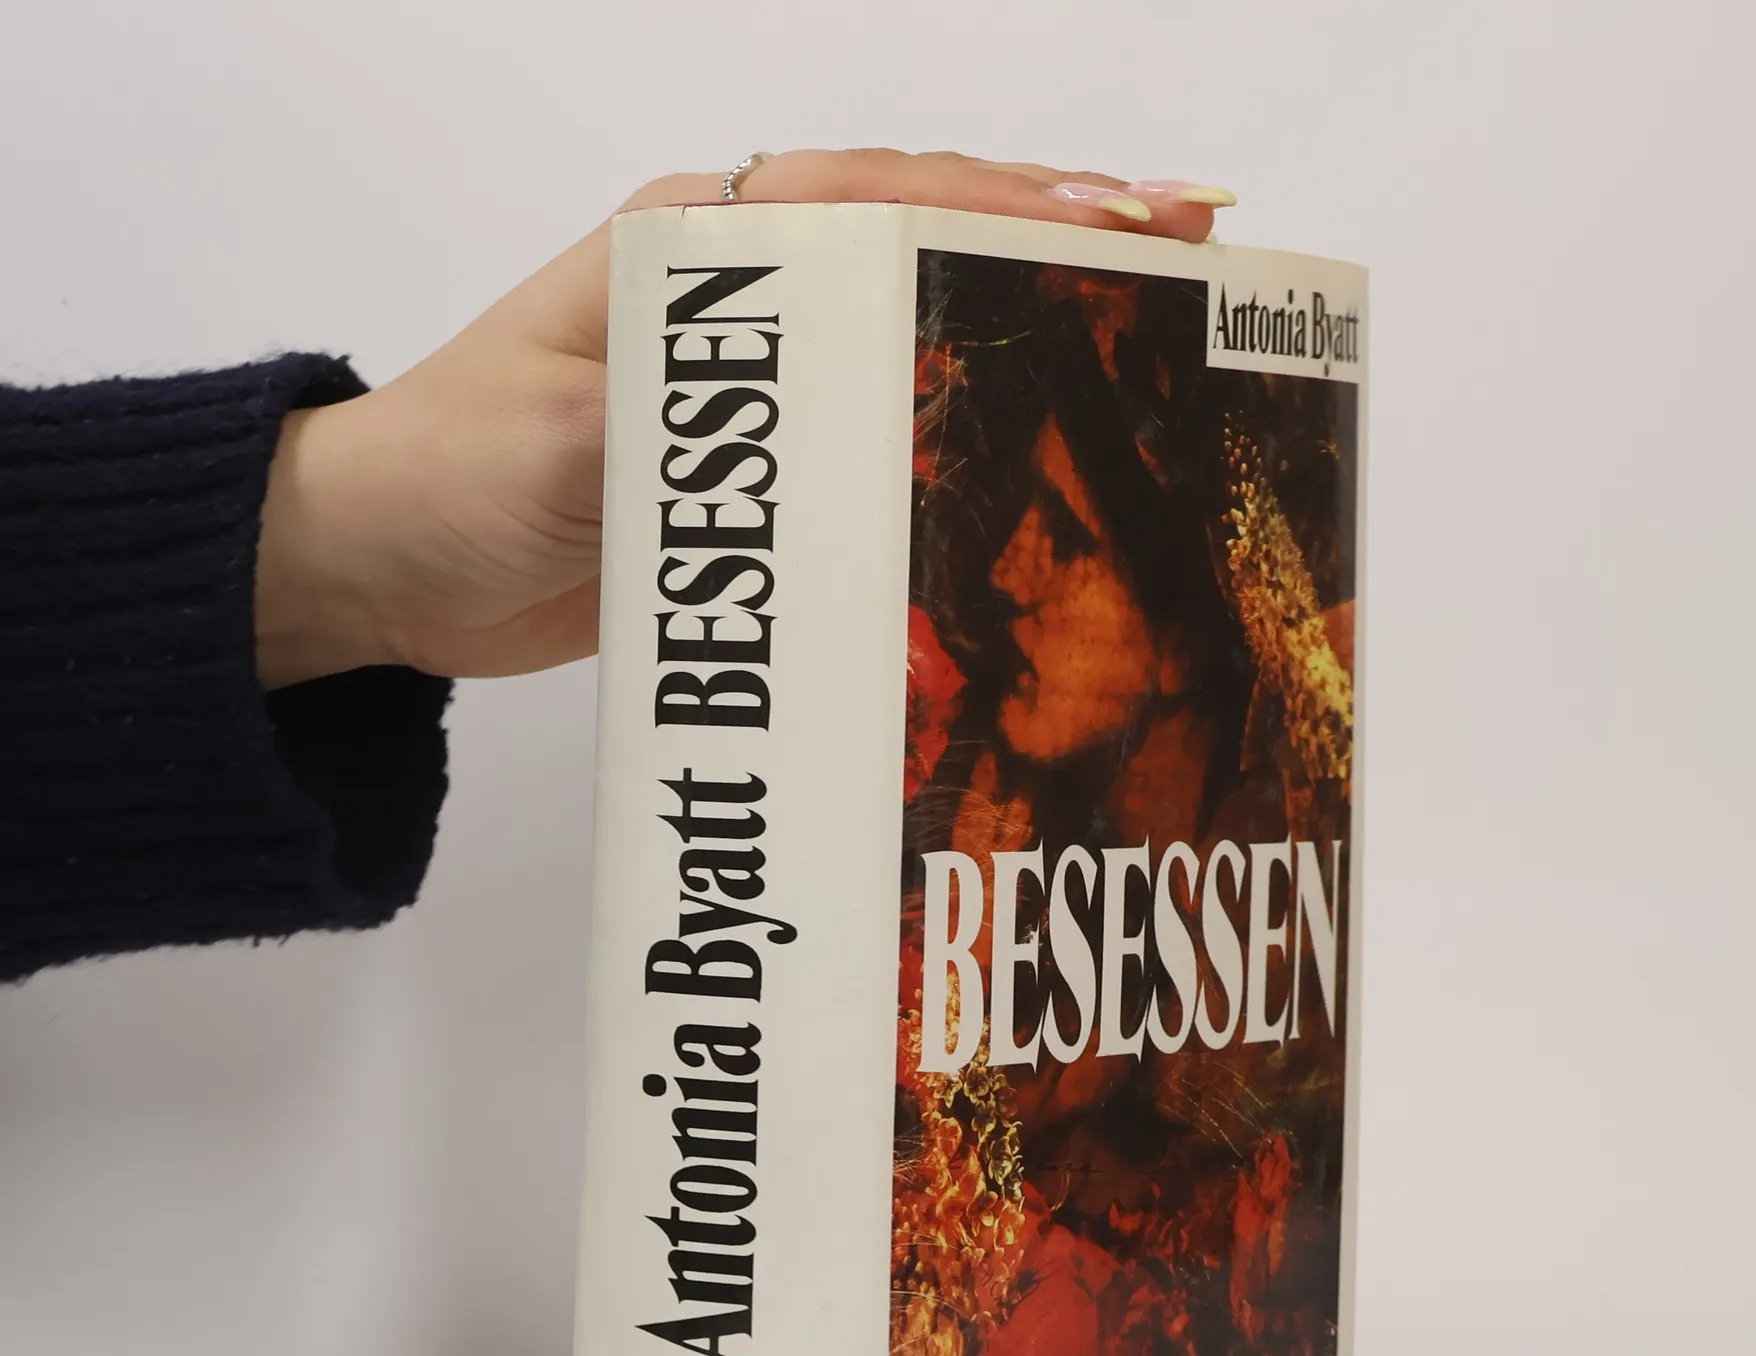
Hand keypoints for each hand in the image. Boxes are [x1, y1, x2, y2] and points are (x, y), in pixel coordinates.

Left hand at [253, 150, 1233, 688]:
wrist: (381, 570)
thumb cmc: (443, 484)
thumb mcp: (546, 447)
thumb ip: (665, 418)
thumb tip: (798, 408)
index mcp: (688, 247)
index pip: (872, 198)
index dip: (1001, 202)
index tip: (1124, 215)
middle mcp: (736, 296)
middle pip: (918, 241)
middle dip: (1051, 240)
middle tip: (1187, 253)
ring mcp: (752, 382)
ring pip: (912, 326)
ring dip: (1025, 324)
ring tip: (1149, 337)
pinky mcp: (758, 466)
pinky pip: (878, 429)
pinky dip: (963, 426)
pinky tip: (1037, 450)